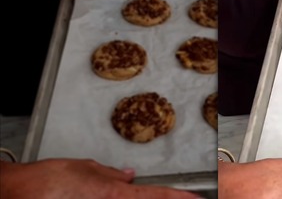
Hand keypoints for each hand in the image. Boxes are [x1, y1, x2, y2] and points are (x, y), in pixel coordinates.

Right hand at [0, 159, 199, 198]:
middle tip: (178, 197)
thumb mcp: (84, 168)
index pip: (158, 196)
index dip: (180, 198)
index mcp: (116, 195)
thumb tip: (129, 176)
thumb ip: (111, 174)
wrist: (18, 195)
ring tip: (108, 191)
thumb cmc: (47, 182)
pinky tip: (101, 196)